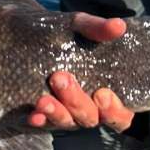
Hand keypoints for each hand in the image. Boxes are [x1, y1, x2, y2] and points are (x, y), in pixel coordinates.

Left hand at [28, 14, 134, 131]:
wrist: (28, 35)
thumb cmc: (66, 36)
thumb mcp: (80, 28)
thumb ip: (98, 29)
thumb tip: (119, 26)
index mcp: (107, 94)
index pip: (120, 116)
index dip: (115, 111)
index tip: (102, 93)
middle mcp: (89, 108)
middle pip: (89, 117)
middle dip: (77, 101)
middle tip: (61, 78)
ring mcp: (66, 114)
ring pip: (66, 122)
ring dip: (57, 112)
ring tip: (43, 99)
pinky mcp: (44, 115)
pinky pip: (42, 123)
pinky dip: (39, 120)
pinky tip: (33, 115)